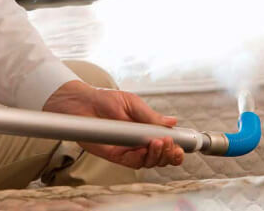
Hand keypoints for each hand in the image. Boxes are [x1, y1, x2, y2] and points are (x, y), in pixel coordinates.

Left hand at [43, 80, 184, 168]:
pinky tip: (144, 149)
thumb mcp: (133, 104)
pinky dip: (139, 158)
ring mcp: (127, 150)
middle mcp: (139, 142)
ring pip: (148, 162)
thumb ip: (151, 116)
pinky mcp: (114, 155)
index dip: (175, 149)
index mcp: (146, 130)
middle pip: (160, 157)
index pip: (166, 144)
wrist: (83, 102)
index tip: (180, 146)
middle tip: (168, 144)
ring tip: (158, 143)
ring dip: (156, 155)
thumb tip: (173, 122)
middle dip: (168, 154)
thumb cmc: (106, 100)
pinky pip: (131, 162)